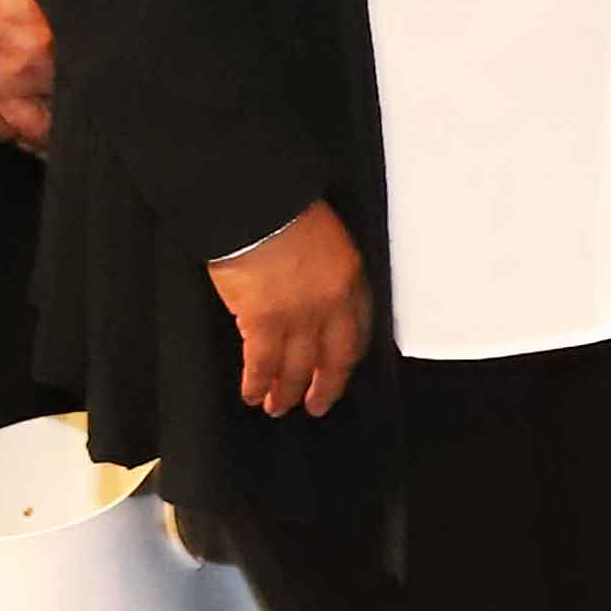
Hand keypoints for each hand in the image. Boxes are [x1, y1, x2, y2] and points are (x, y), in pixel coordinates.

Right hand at [211, 205, 372, 415]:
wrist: (259, 204)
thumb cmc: (286, 212)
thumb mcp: (328, 240)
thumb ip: (328, 273)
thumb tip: (315, 297)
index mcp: (350, 279)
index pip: (358, 331)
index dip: (346, 358)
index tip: (339, 370)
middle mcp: (331, 304)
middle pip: (334, 358)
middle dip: (325, 387)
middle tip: (317, 405)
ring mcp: (298, 316)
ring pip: (297, 368)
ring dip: (286, 393)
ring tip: (278, 406)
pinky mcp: (263, 321)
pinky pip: (262, 364)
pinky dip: (256, 382)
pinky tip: (252, 393)